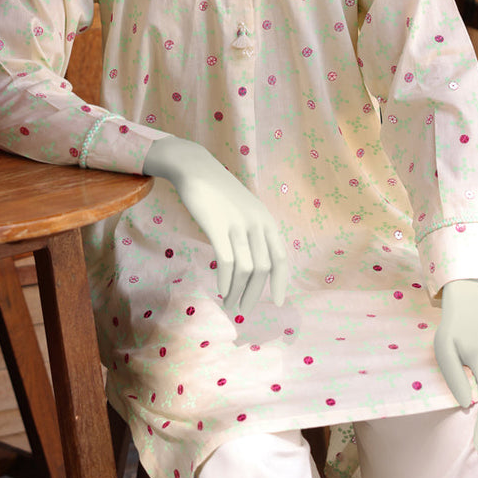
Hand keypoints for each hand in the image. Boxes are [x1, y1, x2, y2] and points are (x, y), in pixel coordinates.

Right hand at [143, 136, 287, 314]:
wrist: (196, 168)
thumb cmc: (220, 193)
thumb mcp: (245, 210)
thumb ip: (253, 233)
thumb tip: (257, 267)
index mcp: (266, 221)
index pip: (281, 258)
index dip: (281, 283)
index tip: (276, 302)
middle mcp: (256, 223)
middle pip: (263, 269)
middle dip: (254, 294)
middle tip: (243, 309)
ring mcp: (237, 224)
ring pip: (246, 269)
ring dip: (238, 292)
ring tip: (230, 304)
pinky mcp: (216, 225)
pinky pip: (227, 261)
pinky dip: (226, 280)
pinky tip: (221, 290)